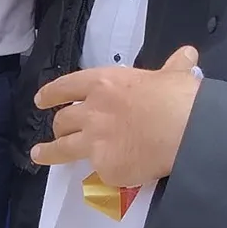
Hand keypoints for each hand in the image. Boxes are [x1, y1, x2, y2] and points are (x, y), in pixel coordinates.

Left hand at [30, 46, 200, 185]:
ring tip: (39, 155)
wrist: (188, 132)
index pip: (67, 86)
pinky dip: (108, 171)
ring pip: (62, 148)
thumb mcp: (174, 75)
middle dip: (58, 125)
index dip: (51, 94)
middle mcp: (92, 112)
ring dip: (49, 152)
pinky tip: (117, 172)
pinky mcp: (105, 168)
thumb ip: (172, 67)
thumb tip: (187, 55)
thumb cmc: (180, 97)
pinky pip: (101, 171)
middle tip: (58, 129)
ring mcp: (95, 142)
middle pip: (62, 120)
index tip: (41, 100)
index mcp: (104, 84)